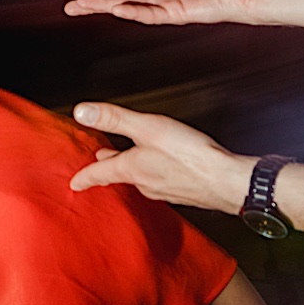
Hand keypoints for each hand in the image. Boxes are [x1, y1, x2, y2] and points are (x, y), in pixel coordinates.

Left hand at [68, 102, 249, 214]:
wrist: (229, 182)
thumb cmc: (190, 155)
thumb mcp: (147, 128)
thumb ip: (114, 119)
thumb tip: (81, 112)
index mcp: (132, 169)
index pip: (100, 174)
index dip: (85, 176)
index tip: (74, 183)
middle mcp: (146, 184)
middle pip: (121, 175)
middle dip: (109, 168)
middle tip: (100, 163)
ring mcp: (166, 190)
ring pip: (141, 179)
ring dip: (132, 169)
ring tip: (128, 162)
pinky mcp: (184, 192)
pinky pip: (161, 182)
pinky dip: (154, 173)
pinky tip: (163, 168)